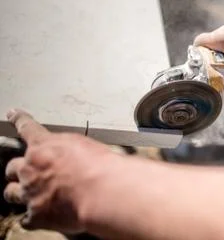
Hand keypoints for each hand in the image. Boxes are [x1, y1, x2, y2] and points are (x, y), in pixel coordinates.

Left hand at [3, 109, 116, 233]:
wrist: (102, 190)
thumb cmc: (99, 166)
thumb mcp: (86, 145)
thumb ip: (72, 148)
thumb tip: (76, 153)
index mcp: (44, 146)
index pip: (27, 128)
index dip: (19, 120)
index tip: (13, 114)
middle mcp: (30, 168)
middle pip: (13, 166)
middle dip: (20, 169)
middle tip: (30, 172)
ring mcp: (30, 192)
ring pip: (11, 193)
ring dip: (20, 193)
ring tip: (31, 195)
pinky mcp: (36, 215)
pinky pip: (26, 218)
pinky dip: (32, 217)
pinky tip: (40, 215)